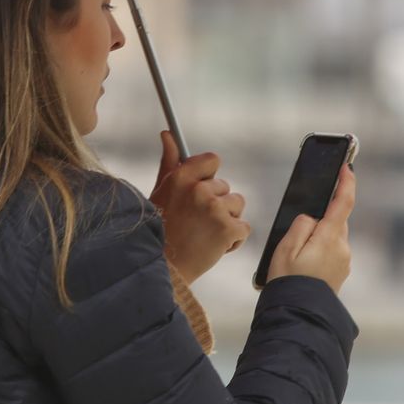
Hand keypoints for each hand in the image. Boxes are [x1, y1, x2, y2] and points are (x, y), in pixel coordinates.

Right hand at [150, 132, 251, 283]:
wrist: (164, 268)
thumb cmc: (159, 229)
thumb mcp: (161, 192)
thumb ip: (170, 162)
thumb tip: (168, 134)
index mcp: (182, 177)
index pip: (213, 160)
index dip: (210, 176)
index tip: (203, 189)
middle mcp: (200, 190)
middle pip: (226, 188)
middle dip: (216, 204)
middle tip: (196, 222)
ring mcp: (216, 209)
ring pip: (237, 205)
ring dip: (227, 220)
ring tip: (205, 234)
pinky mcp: (229, 229)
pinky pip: (243, 228)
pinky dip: (233, 239)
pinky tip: (214, 246)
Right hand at [266, 162, 353, 294]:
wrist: (299, 315)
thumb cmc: (289, 282)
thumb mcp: (286, 247)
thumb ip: (301, 224)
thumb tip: (312, 218)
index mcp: (330, 237)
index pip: (344, 202)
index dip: (346, 182)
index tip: (346, 167)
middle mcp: (342, 247)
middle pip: (335, 220)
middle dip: (320, 218)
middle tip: (297, 234)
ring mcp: (344, 261)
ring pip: (332, 236)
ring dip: (318, 237)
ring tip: (295, 255)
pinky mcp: (340, 272)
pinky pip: (331, 251)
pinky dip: (319, 250)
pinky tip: (303, 264)